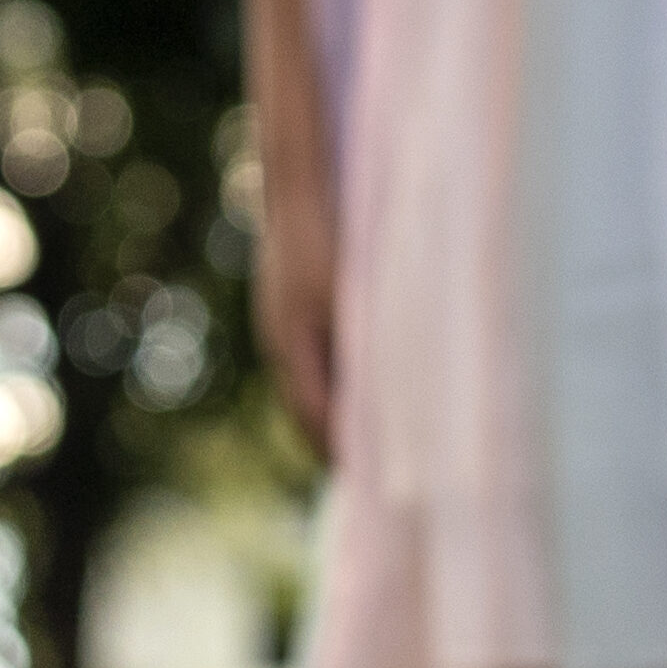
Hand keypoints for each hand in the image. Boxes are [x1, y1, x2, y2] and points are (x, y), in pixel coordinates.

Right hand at [255, 142, 339, 450]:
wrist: (298, 187)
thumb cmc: (330, 241)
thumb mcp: (353, 301)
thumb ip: (365, 351)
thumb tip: (386, 400)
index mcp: (292, 344)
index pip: (315, 415)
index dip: (340, 451)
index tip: (366, 480)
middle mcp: (281, 338)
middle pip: (305, 407)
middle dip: (331, 442)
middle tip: (364, 477)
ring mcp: (280, 320)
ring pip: (305, 384)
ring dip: (328, 416)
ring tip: (359, 447)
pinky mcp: (288, 306)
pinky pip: (307, 360)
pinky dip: (326, 386)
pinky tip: (352, 392)